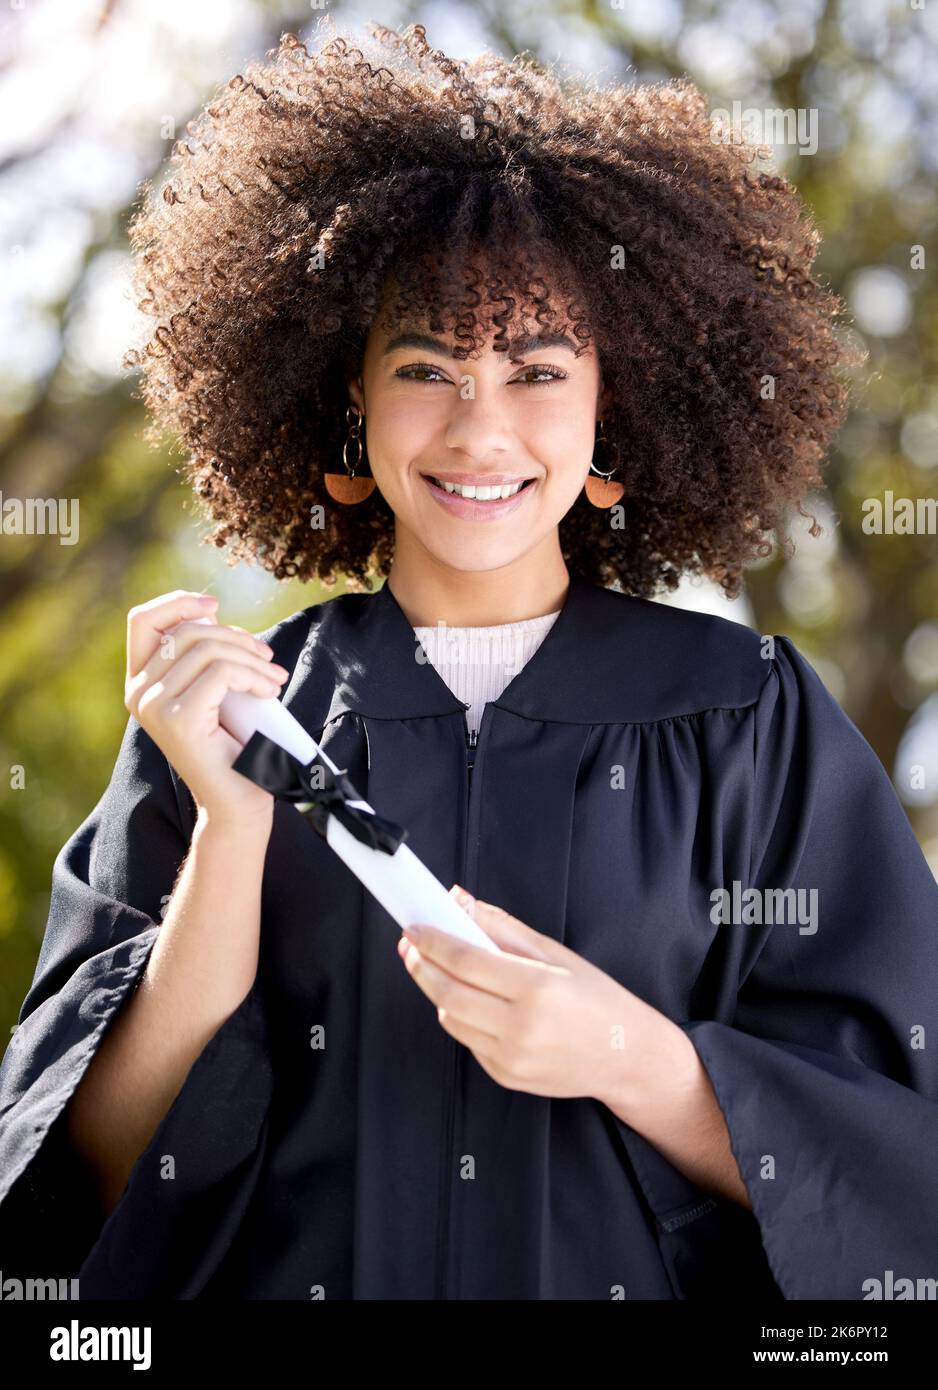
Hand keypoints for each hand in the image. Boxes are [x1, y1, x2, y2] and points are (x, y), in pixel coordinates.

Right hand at [124, 589, 290, 833]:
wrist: (238, 801)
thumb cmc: (234, 744)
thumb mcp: (215, 689)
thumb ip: (203, 655)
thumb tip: (210, 614)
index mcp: (142, 681)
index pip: (142, 620)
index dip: (178, 602)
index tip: (215, 607)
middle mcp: (139, 693)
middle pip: (188, 631)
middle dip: (236, 637)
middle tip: (268, 660)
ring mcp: (154, 707)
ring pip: (208, 650)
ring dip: (252, 659)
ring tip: (274, 680)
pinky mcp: (178, 719)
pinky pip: (221, 673)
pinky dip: (253, 676)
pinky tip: (268, 692)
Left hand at [397, 886, 663, 1105]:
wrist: (627, 1056)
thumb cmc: (596, 998)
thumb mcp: (555, 953)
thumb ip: (502, 927)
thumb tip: (458, 901)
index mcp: (537, 988)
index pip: (466, 960)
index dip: (433, 942)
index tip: (414, 928)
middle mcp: (521, 1027)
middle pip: (447, 993)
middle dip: (421, 966)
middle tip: (411, 948)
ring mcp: (511, 1058)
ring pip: (450, 1019)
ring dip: (438, 991)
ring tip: (442, 971)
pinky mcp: (506, 1076)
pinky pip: (468, 1040)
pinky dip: (462, 1017)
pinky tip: (474, 1001)